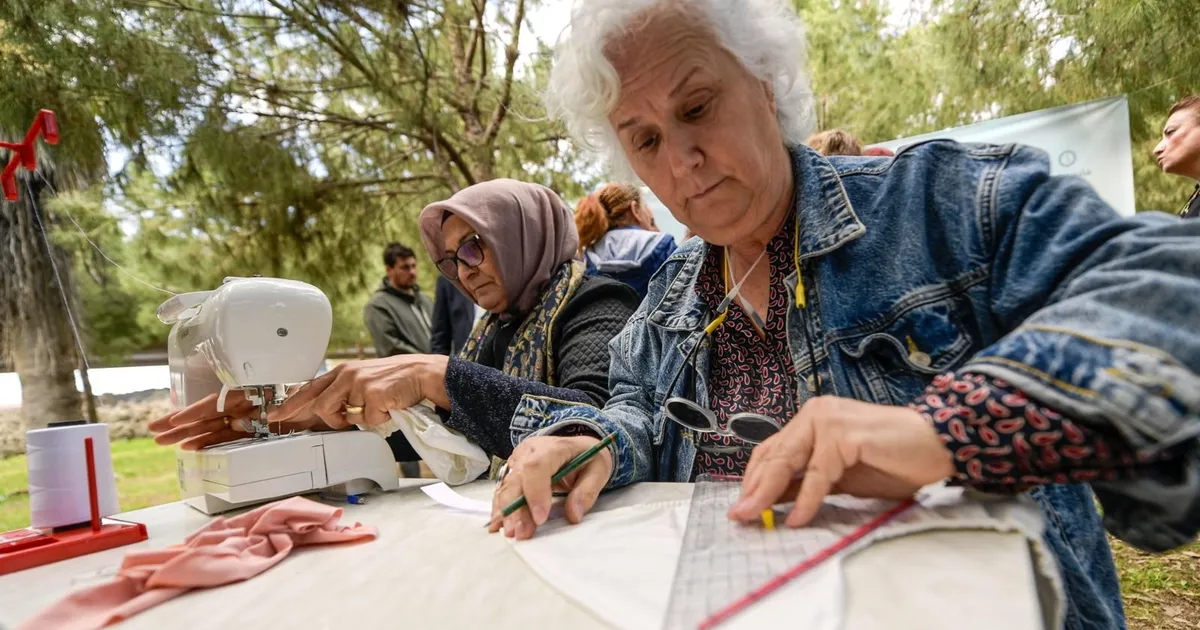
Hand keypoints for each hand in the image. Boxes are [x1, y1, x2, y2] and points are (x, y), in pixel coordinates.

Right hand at [148, 389, 324, 450]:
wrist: (330, 408)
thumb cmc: (316, 398)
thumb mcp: (304, 397)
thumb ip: (288, 404)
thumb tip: (271, 414)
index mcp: (253, 393)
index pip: (218, 403)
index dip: (196, 412)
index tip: (177, 421)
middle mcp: (246, 405)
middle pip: (208, 415)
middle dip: (180, 423)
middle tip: (155, 432)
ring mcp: (247, 419)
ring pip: (212, 427)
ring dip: (187, 434)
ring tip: (164, 442)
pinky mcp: (252, 432)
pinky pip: (226, 438)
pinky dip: (208, 443)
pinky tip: (191, 447)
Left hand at [271, 355, 449, 429]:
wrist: (421, 373)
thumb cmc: (395, 379)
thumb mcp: (364, 379)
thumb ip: (344, 391)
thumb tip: (331, 410)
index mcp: (342, 371)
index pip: (309, 388)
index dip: (290, 403)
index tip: (275, 415)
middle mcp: (346, 375)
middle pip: (320, 407)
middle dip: (334, 420)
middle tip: (349, 419)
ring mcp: (358, 384)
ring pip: (344, 417)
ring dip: (360, 418)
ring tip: (377, 407)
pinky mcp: (372, 395)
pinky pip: (367, 420)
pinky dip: (380, 419)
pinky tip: (389, 406)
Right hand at [488, 435, 613, 539]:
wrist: (577, 447)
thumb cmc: (587, 458)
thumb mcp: (598, 470)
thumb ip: (587, 492)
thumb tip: (574, 515)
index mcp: (553, 447)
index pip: (537, 466)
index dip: (535, 493)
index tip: (540, 519)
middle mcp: (529, 451)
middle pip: (516, 479)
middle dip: (516, 509)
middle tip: (520, 533)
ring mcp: (518, 460)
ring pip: (506, 486)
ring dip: (506, 512)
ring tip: (510, 533)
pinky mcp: (512, 471)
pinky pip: (502, 490)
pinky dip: (500, 508)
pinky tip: (498, 525)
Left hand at [728, 396, 953, 526]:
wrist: (935, 447)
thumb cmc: (892, 461)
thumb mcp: (839, 478)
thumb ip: (805, 483)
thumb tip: (772, 502)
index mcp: (812, 420)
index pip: (771, 450)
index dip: (753, 479)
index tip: (741, 506)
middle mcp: (815, 414)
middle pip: (773, 455)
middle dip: (753, 489)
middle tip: (738, 516)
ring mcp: (829, 420)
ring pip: (788, 462)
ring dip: (768, 494)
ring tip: (755, 518)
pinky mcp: (844, 434)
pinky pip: (818, 474)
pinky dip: (806, 500)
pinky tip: (797, 518)